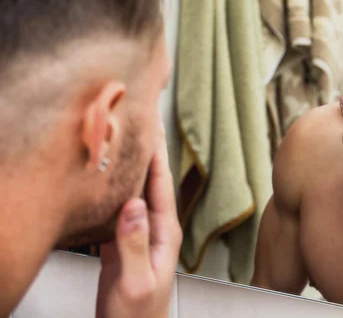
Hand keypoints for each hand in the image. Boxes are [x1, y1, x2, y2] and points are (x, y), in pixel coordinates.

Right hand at [96, 122, 182, 317]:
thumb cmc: (139, 316)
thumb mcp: (134, 282)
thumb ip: (133, 245)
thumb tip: (133, 205)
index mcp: (164, 232)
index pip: (161, 184)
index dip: (156, 153)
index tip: (150, 124)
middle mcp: (154, 226)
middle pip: (149, 180)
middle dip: (144, 150)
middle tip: (136, 118)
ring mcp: (138, 232)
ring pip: (133, 189)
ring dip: (127, 164)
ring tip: (118, 138)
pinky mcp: (121, 241)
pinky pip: (117, 206)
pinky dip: (111, 186)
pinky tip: (103, 175)